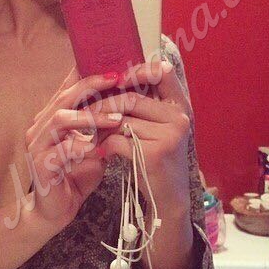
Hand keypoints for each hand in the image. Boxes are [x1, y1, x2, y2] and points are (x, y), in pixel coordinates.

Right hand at [24, 67, 123, 228]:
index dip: (89, 73)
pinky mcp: (40, 164)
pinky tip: (101, 149)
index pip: (69, 87)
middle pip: (65, 97)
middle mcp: (41, 126)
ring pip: (61, 118)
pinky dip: (82, 146)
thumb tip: (129, 106)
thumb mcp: (94, 145)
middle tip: (117, 80)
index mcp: (53, 117)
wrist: (54, 211)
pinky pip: (61, 149)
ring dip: (91, 116)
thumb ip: (104, 127)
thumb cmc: (75, 175)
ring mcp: (38, 144)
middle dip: (92, 86)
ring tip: (116, 119)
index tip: (115, 67)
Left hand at [82, 58, 191, 216]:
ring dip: (101, 129)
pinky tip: (104, 153)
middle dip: (104, 106)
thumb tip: (113, 76)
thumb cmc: (157, 158)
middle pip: (131, 98)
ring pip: (120, 120)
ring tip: (97, 137)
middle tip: (88, 114)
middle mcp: (179, 117)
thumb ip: (146, 104)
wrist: (168, 199)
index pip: (163, 71)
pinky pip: (117, 140)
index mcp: (181, 106)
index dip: (138, 70)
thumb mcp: (160, 127)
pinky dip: (105, 146)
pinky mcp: (155, 154)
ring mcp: (169, 136)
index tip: (118, 80)